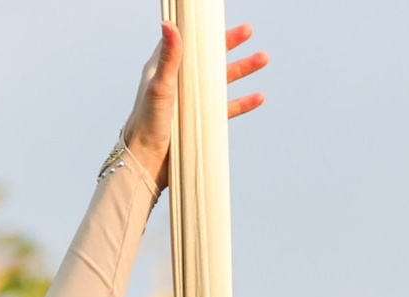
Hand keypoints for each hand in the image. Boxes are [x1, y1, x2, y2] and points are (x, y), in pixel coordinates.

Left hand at [120, 21, 267, 191]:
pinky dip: (243, 102)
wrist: (147, 164)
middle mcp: (179, 84)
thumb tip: (169, 24)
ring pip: (221, 81)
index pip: (185, 42)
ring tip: (262, 59)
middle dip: (229, 45)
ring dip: (242, 69)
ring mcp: (191, 103)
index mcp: (164, 70)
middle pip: (208, 59)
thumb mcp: (159, 87)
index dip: (200, 31)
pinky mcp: (200, 122)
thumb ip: (168, 57)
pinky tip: (258, 97)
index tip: (214, 21)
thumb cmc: (146, 125)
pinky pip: (226, 108)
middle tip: (248, 31)